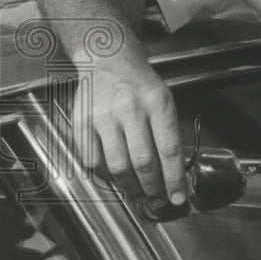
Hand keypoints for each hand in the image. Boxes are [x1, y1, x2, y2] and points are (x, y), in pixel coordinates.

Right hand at [71, 58, 186, 206]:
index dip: (174, 178)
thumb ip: (167, 132)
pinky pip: (93, 161)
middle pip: (143, 161)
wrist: (107, 59)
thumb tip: (171, 170)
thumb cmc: (140, 83)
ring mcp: (104, 117)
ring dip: (130, 187)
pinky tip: (116, 177)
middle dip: (153, 188)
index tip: (178, 197)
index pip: (169, 149)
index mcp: (158, 103)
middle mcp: (131, 109)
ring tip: (139, 193)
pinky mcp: (82, 123)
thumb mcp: (164, 99)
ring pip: (118, 166)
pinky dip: (105, 176)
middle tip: (158, 200)